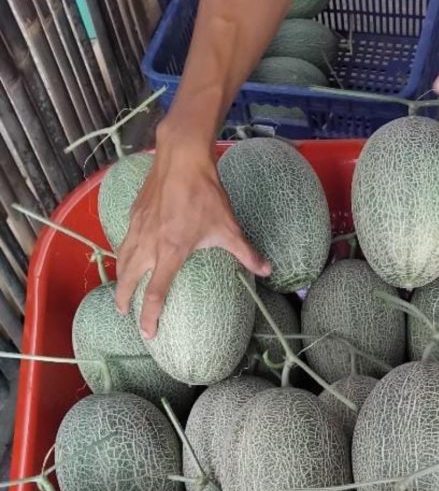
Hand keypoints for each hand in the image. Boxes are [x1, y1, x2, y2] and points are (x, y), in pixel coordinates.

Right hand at [115, 126, 269, 338]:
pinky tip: (126, 254)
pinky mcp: (134, 212)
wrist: (182, 157)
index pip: (156, 293)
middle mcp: (149, 243)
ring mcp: (138, 226)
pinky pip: (124, 239)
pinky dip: (122, 252)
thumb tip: (267, 270)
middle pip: (129, 279)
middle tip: (123, 313)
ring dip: (120, 277)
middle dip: (124, 299)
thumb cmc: (205, 193)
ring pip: (123, 258)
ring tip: (120, 290)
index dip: (149, 316)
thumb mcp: (228, 227)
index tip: (148, 332)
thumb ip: (246, 252)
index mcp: (171, 252)